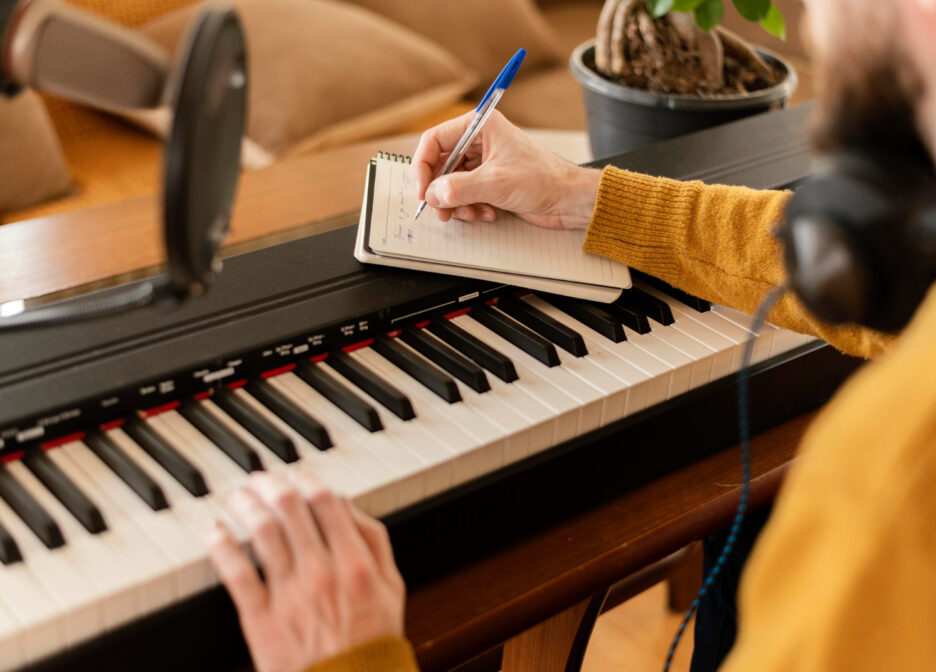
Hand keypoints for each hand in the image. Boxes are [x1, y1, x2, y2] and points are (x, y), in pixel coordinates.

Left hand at [207, 472, 405, 671]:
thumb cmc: (370, 642)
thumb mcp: (391, 587)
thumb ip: (374, 542)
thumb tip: (349, 506)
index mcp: (355, 562)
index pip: (326, 501)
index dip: (307, 479)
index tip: (296, 473)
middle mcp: (321, 572)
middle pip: (289, 509)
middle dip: (271, 484)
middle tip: (261, 479)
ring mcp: (289, 594)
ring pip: (261, 532)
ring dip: (246, 505)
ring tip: (237, 496)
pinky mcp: (261, 618)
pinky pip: (236, 573)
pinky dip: (221, 545)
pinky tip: (214, 530)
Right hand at [413, 110, 601, 229]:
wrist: (569, 200)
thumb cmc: (544, 180)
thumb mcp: (496, 183)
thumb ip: (459, 188)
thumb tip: (433, 193)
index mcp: (480, 126)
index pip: (435, 140)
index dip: (423, 166)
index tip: (423, 190)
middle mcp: (480, 141)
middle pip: (440, 165)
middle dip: (440, 190)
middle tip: (442, 210)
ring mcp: (484, 163)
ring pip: (451, 184)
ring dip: (456, 203)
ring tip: (471, 214)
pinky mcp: (490, 182)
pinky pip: (465, 195)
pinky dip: (470, 208)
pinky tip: (487, 214)